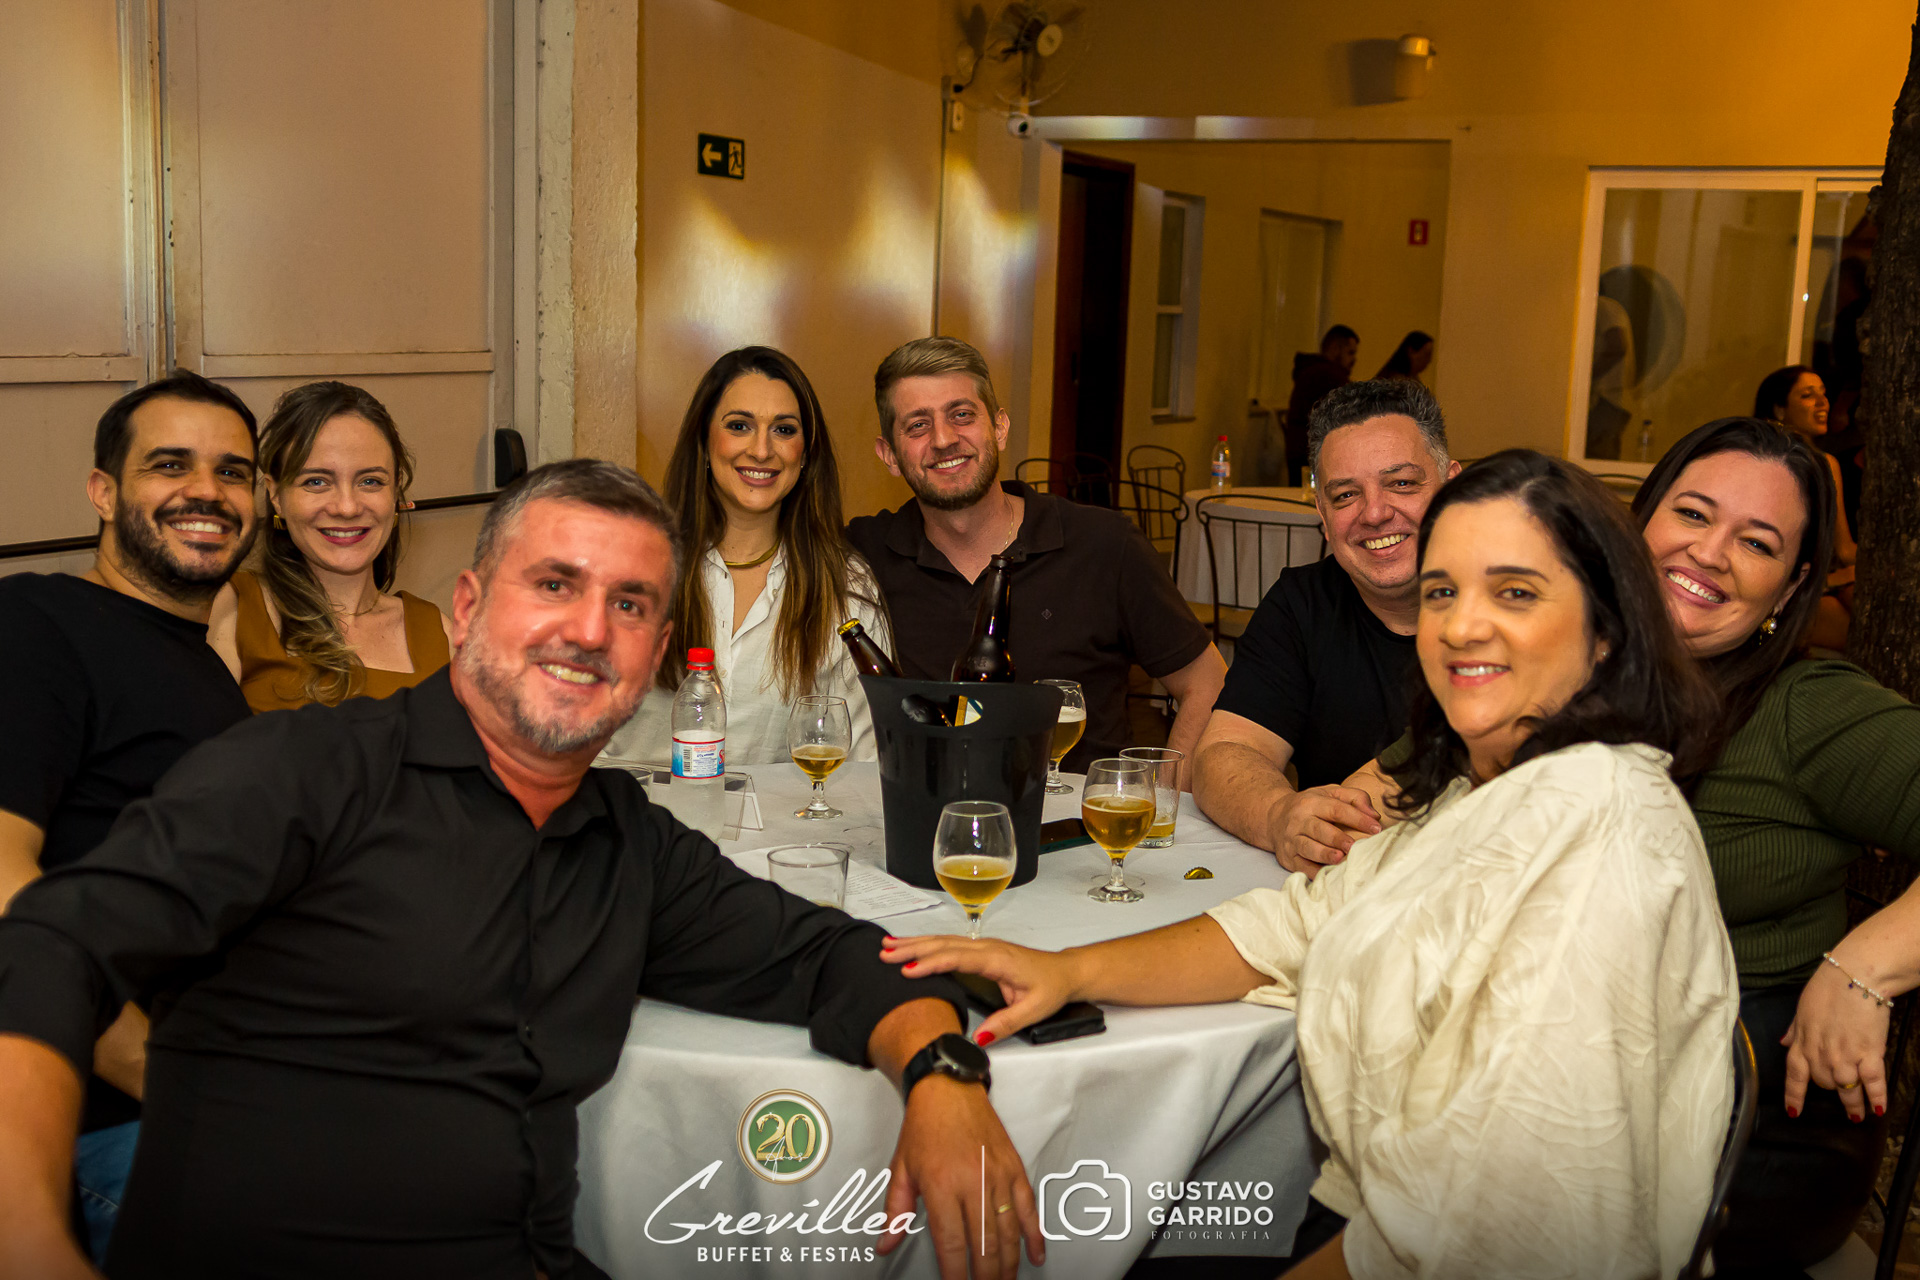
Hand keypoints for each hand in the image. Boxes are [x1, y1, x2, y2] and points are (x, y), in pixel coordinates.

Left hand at [877, 1075, 1043, 1279]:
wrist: (949, 1087)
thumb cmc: (924, 1127)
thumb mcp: (900, 1169)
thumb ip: (894, 1212)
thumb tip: (886, 1244)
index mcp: (941, 1185)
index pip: (951, 1243)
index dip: (955, 1273)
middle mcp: (972, 1181)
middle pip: (984, 1245)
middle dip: (985, 1277)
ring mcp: (998, 1175)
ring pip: (1008, 1232)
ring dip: (1008, 1265)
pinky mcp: (1014, 1168)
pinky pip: (1029, 1208)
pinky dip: (1034, 1235)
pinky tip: (1035, 1255)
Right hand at [883, 935, 1076, 1044]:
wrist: (1065, 971)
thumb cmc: (1050, 988)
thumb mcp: (1033, 1010)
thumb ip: (1005, 1023)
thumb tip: (978, 1037)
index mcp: (998, 959)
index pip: (958, 959)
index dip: (932, 964)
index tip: (908, 970)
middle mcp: (987, 947)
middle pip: (944, 945)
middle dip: (913, 949)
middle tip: (885, 954)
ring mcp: (982, 946)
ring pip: (943, 941)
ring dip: (915, 943)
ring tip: (888, 946)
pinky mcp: (979, 949)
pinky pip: (948, 944)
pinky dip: (927, 944)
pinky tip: (911, 946)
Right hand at [1266, 786, 1380, 877]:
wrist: (1273, 817)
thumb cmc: (1310, 806)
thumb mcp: (1329, 793)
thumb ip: (1355, 797)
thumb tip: (1374, 815)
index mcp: (1312, 803)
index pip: (1336, 809)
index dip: (1357, 818)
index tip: (1376, 828)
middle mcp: (1299, 820)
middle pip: (1319, 829)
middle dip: (1338, 838)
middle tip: (1355, 846)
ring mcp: (1291, 840)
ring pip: (1308, 848)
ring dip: (1324, 854)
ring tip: (1339, 858)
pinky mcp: (1288, 857)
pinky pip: (1301, 866)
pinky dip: (1314, 872)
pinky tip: (1328, 874)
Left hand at [1782, 960, 1890, 1121]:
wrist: (1854, 977)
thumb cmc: (1827, 989)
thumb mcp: (1802, 1009)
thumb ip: (1794, 1030)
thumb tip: (1783, 1043)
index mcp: (1803, 1042)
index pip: (1794, 1076)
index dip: (1794, 1096)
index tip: (1794, 1112)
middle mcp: (1821, 1054)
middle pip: (1823, 1084)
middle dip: (1829, 1089)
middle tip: (1839, 1093)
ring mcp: (1845, 1056)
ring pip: (1846, 1089)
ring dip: (1853, 1105)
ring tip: (1857, 1117)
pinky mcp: (1869, 1053)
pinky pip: (1873, 1082)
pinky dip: (1877, 1097)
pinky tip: (1880, 1109)